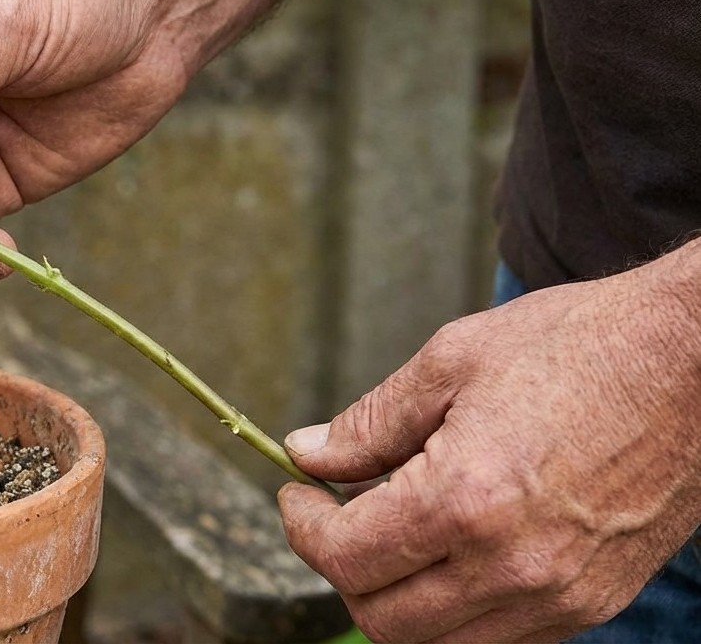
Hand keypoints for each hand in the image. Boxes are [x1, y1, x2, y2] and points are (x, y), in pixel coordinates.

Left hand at [277, 244, 700, 642]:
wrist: (696, 360)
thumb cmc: (578, 344)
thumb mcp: (452, 360)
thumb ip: (370, 423)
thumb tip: (306, 452)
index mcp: (466, 500)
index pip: (346, 558)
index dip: (302, 528)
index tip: (296, 493)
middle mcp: (512, 566)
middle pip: (381, 619)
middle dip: (341, 567)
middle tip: (336, 512)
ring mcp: (559, 595)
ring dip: (396, 596)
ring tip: (393, 529)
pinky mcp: (594, 602)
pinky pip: (497, 638)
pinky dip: (455, 610)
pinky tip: (452, 548)